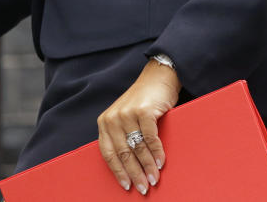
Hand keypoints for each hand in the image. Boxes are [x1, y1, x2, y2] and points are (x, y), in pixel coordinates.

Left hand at [97, 60, 180, 194]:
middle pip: (123, 153)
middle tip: (143, 188)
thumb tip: (130, 169)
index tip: (126, 186)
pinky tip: (161, 163)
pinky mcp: (143, 111)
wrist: (157, 77)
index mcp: (105, 122)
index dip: (118, 171)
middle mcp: (112, 118)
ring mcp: (127, 113)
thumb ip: (123, 137)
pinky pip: (150, 138)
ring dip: (147, 167)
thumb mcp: (126, 118)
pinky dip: (156, 153)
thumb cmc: (142, 102)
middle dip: (134, 174)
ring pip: (137, 148)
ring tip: (154, 179)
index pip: (108, 153)